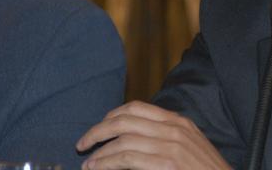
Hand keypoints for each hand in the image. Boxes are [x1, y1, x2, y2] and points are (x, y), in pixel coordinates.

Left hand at [77, 100, 232, 169]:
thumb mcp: (188, 146)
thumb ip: (165, 137)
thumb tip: (133, 139)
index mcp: (178, 121)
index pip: (137, 108)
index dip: (112, 115)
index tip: (99, 127)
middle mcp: (173, 129)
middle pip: (124, 120)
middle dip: (98, 130)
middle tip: (83, 143)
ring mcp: (170, 146)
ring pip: (122, 140)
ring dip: (99, 152)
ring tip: (88, 164)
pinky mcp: (166, 164)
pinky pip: (126, 158)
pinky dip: (106, 163)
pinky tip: (98, 168)